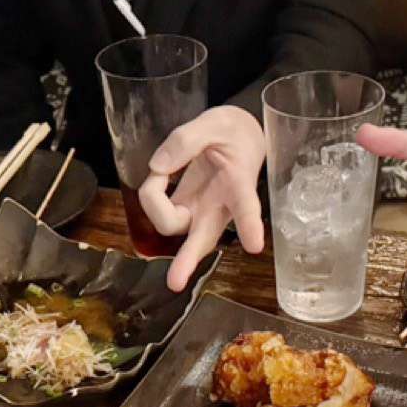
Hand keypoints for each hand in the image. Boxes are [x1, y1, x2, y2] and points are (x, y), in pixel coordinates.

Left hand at [139, 104, 265, 291]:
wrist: (238, 138)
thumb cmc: (232, 132)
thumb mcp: (215, 123)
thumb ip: (186, 139)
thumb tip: (158, 167)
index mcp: (238, 184)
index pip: (245, 205)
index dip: (250, 225)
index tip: (254, 246)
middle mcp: (219, 208)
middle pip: (203, 239)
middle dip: (188, 261)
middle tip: (175, 283)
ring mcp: (199, 214)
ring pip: (173, 229)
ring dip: (156, 204)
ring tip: (163, 173)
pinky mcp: (183, 212)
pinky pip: (157, 212)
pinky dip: (151, 193)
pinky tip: (162, 176)